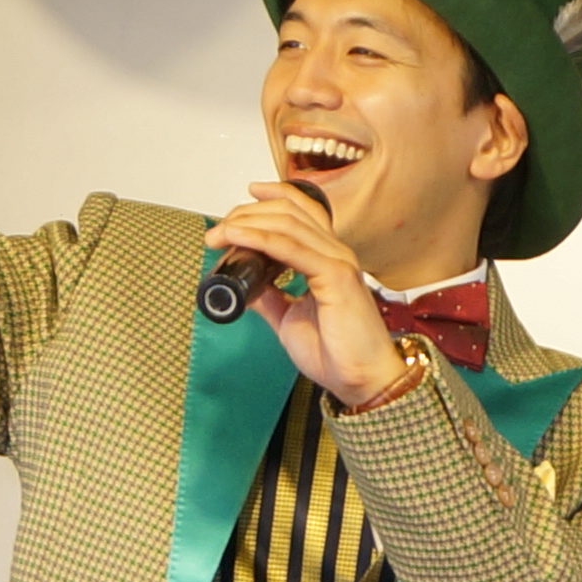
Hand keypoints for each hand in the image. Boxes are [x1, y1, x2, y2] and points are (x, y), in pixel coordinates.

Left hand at [207, 183, 411, 406]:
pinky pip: (291, 248)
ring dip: (247, 223)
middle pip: (289, 211)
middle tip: (218, 232)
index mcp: (328, 259)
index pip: (300, 212)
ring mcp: (338, 261)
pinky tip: (237, 237)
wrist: (363, 381)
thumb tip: (244, 287)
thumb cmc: (339, 353)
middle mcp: (335, 253)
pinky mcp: (336, 276)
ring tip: (220, 235)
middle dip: (247, 214)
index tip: (238, 207)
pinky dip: (260, 238)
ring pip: (288, 223)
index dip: (269, 199)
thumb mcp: (289, 319)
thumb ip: (270, 298)